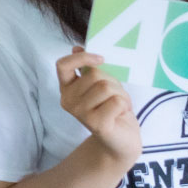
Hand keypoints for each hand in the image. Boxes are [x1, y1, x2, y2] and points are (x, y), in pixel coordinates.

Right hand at [58, 48, 142, 164]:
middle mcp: (68, 100)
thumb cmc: (111, 109)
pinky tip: (121, 114)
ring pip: (106, 87)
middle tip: (116, 95)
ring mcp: (80, 113)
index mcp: (66, 88)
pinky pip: (116, 101)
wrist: (122, 140)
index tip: (100, 58)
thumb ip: (89, 69)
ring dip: (121, 94)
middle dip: (113, 81)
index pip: (63, 65)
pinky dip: (125, 105)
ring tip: (119, 105)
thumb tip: (76, 47)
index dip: (81, 58)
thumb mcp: (100, 85)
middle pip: (95, 75)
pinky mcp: (96, 123)